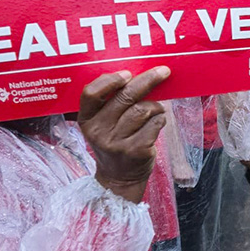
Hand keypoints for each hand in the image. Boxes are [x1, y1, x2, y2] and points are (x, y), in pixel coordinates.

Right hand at [78, 67, 170, 202]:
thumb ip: (112, 103)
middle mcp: (99, 131)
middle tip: (163, 72)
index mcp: (87, 119)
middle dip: (147, 80)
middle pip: (125, 97)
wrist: (119, 178)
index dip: (110, 80)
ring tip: (156, 110)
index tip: (127, 74)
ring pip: (143, 109)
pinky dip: (160, 119)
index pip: (91, 93)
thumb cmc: (115, 142)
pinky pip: (154, 124)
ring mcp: (116, 142)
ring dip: (156, 106)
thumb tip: (140, 75)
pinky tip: (158, 123)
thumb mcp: (103, 124)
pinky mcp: (135, 151)